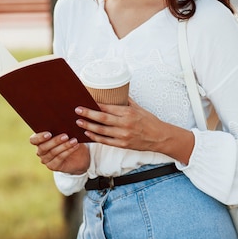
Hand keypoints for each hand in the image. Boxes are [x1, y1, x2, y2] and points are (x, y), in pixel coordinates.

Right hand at [29, 132, 89, 174]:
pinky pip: (59, 158)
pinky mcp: (53, 166)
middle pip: (43, 147)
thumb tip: (63, 120)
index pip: (33, 140)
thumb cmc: (69, 138)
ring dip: (64, 146)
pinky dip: (68, 151)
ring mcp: (46, 160)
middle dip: (55, 141)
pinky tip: (75, 146)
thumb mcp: (65, 132)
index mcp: (39, 140)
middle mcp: (40, 151)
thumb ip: (60, 127)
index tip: (49, 134)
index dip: (39, 137)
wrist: (79, 155)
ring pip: (53, 152)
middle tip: (66, 135)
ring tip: (74, 140)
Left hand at [75, 98, 193, 163]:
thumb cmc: (149, 121)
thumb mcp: (139, 108)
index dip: (95, 105)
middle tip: (77, 110)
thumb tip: (115, 93)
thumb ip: (126, 101)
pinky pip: (105, 141)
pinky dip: (95, 137)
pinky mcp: (122, 145)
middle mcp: (125, 124)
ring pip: (101, 131)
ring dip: (88, 126)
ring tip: (79, 122)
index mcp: (128, 112)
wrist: (160, 137)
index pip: (107, 107)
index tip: (85, 101)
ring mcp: (123, 136)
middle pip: (102, 118)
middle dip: (88, 114)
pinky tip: (88, 133)